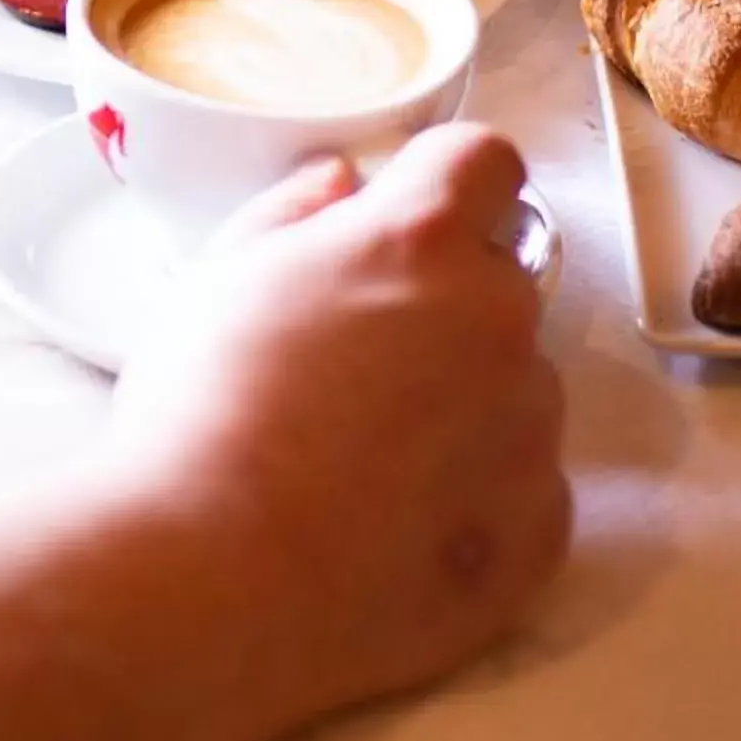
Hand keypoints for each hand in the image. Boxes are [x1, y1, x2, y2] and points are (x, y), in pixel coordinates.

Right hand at [105, 126, 570, 712]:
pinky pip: (527, 488)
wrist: (215, 579)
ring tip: (363, 464)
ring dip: (464, 404)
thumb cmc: (200, 416)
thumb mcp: (216, 280)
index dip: (448, 182)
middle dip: (443, 306)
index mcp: (420, 242)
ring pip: (516, 388)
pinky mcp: (541, 529)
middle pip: (500, 283)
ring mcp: (530, 429)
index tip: (410, 217)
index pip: (486, 161)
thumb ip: (292, 211)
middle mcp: (498, 321)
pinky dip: (477, 497)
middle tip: (356, 364)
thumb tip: (343, 185)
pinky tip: (394, 528)